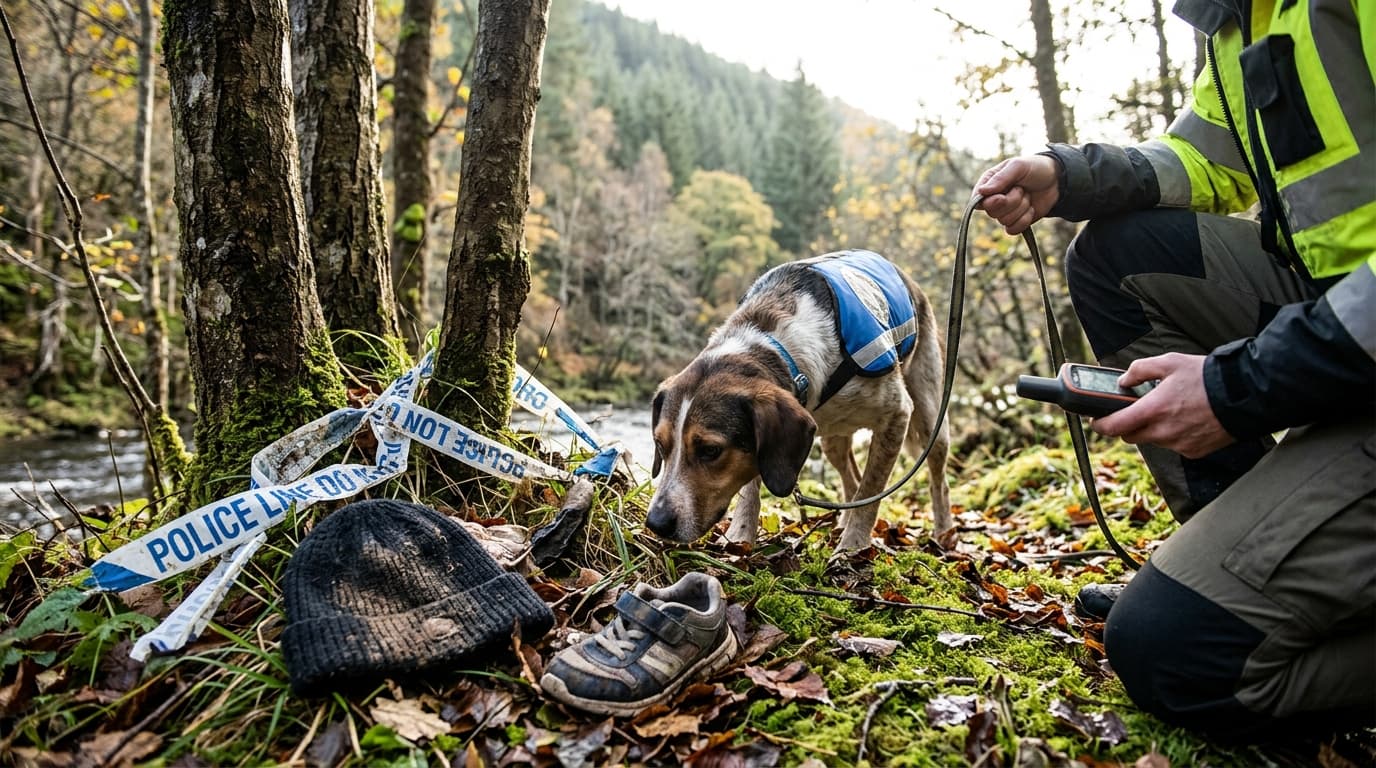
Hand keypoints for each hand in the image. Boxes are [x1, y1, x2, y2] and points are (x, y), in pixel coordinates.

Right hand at [975, 155, 1060, 234]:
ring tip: (1027, 195)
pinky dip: (1024, 220)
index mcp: (989, 183)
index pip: (978, 200)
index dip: (990, 201)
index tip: (1001, 196)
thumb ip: (1000, 178)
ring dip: (1021, 208)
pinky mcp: (1015, 222)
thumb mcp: (1018, 166)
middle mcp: (993, 199)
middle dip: (1012, 201)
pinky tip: (1030, 208)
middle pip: (992, 212)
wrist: (1056, 180)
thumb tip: (981, 192)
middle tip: (1021, 189)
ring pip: (1004, 221)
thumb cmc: (1035, 168)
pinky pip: (1012, 230)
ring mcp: (1004, 212)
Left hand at [1090, 353, 1234, 458]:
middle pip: (1131, 436)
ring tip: (1170, 409)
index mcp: (1153, 410)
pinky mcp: (1194, 452)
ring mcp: (1179, 444)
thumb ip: (1140, 370)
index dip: (1100, 425)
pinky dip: (1174, 435)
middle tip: (1135, 410)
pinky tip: (1187, 419)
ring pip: (1153, 441)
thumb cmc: (1208, 377)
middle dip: (1128, 425)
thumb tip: (1123, 381)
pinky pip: (1174, 445)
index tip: (1097, 421)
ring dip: (1153, 429)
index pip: (1114, 427)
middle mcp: (1164, 432)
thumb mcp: (1170, 362)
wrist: (1246, 396)